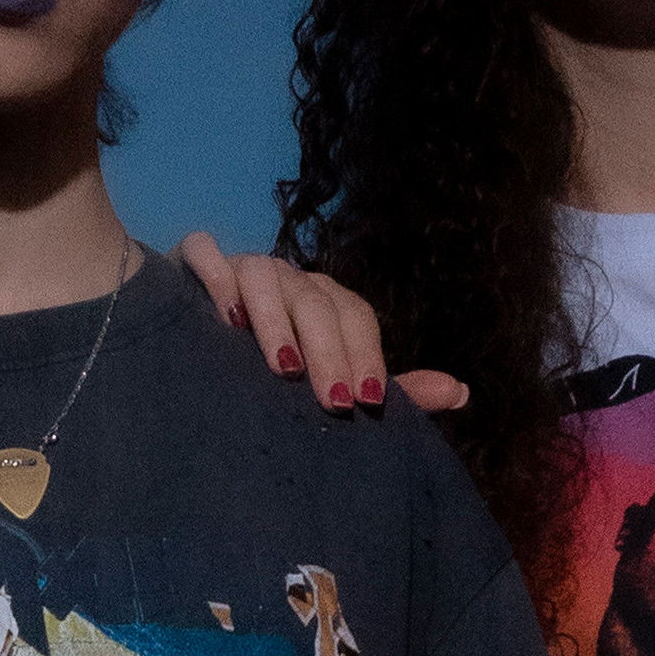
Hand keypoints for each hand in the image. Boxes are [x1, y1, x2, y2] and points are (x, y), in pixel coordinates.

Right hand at [171, 232, 469, 415]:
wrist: (194, 355)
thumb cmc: (272, 374)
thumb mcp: (334, 384)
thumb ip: (391, 390)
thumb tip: (461, 392)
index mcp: (324, 303)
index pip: (355, 316)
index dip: (365, 356)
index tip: (366, 404)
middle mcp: (289, 280)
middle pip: (316, 300)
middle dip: (329, 352)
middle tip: (334, 403)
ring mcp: (241, 268)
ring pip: (265, 275)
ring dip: (276, 320)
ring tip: (282, 369)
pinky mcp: (193, 263)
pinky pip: (205, 252)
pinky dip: (216, 276)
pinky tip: (223, 318)